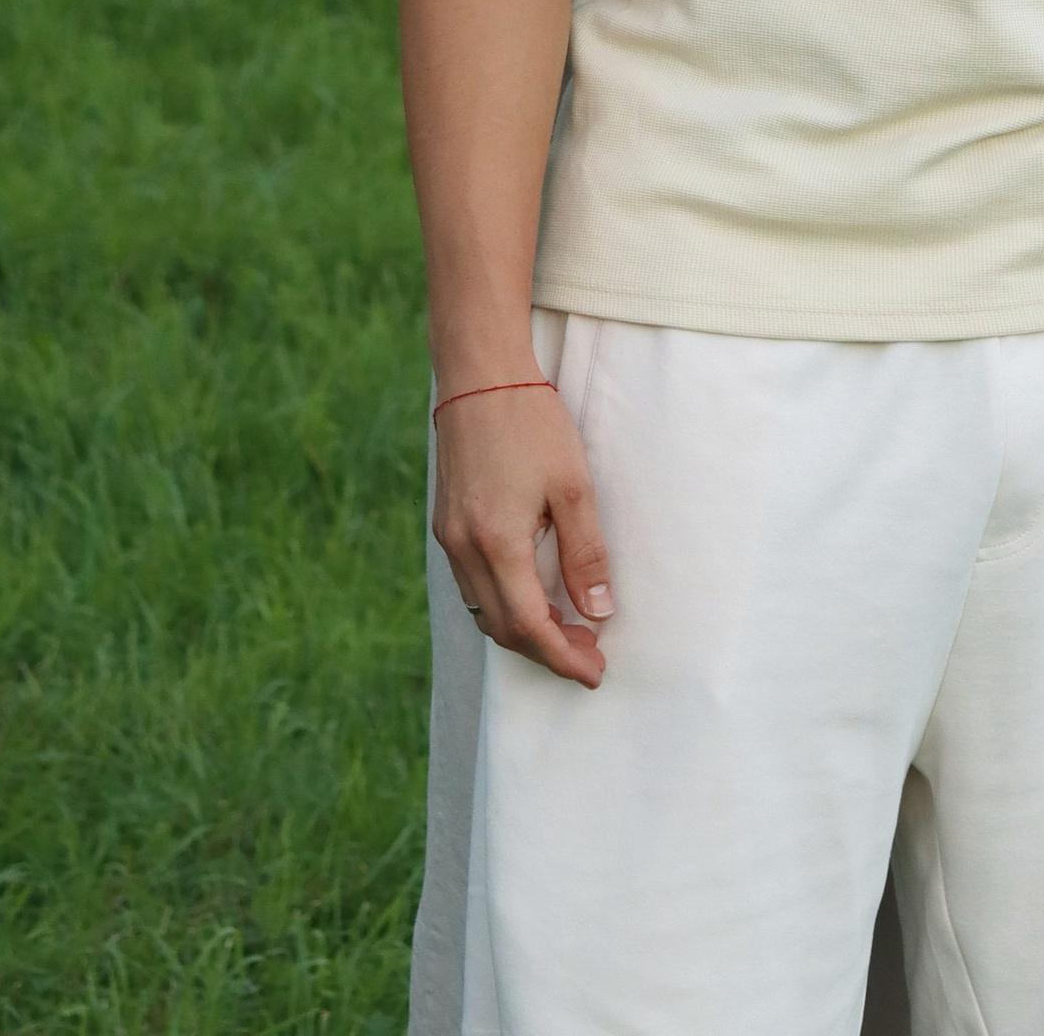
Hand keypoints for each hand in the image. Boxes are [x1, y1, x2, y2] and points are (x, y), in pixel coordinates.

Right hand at [432, 382, 614, 688]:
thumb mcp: (572, 486)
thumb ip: (585, 554)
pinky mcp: (445, 524)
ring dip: (524, 631)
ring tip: (567, 630)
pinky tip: (531, 595)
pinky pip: (471, 586)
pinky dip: (503, 604)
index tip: (594, 670)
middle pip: (503, 629)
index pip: (529, 627)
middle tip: (589, 654)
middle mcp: (464, 549)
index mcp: (496, 543)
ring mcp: (448, 538)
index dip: (563, 657)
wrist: (479, 374)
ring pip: (484, 612)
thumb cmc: (530, 422)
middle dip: (546, 652)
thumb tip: (598, 612)